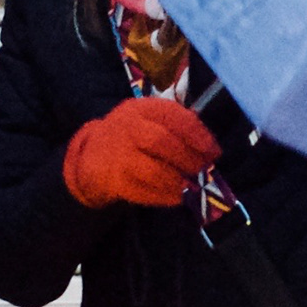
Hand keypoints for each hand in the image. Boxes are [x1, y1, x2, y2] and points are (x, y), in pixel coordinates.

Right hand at [63, 98, 222, 209]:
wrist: (92, 155)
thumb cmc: (133, 138)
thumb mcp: (150, 122)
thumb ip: (176, 129)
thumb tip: (210, 151)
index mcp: (142, 109)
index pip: (173, 116)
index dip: (198, 135)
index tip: (214, 152)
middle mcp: (127, 127)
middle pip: (161, 141)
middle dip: (188, 159)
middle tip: (204, 172)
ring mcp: (117, 153)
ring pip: (151, 169)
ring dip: (177, 181)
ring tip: (193, 188)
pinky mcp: (111, 178)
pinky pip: (140, 191)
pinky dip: (163, 196)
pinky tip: (176, 198)